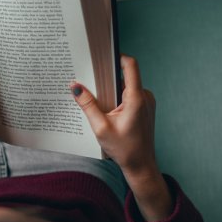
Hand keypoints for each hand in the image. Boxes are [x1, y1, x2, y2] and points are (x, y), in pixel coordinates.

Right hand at [71, 55, 171, 221]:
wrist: (141, 166)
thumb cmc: (124, 149)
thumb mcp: (100, 127)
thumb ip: (87, 105)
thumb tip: (75, 86)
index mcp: (136, 98)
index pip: (130, 65)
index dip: (116, 56)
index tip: (101, 55)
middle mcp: (145, 97)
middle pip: (125, 75)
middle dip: (107, 77)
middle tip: (90, 79)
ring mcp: (146, 102)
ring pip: (127, 86)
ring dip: (111, 90)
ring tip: (97, 99)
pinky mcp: (145, 108)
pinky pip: (130, 95)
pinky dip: (117, 98)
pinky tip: (106, 110)